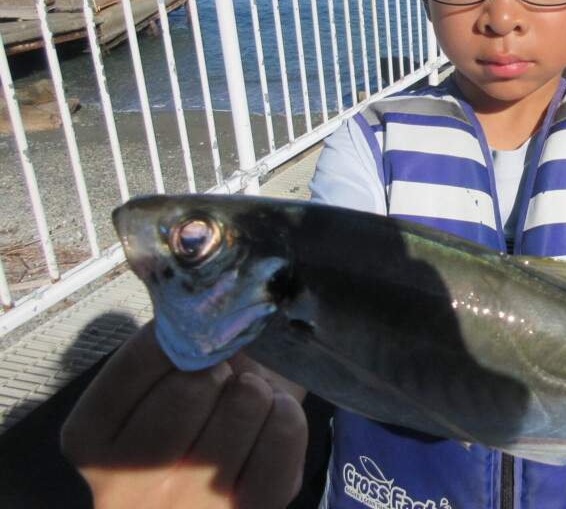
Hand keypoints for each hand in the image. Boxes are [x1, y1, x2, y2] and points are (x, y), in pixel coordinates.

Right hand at [61, 322, 307, 508]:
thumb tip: (168, 268)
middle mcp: (128, 484)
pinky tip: (274, 418)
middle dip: (220, 369)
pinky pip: (283, 434)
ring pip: (244, 404)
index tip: (194, 345)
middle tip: (223, 383)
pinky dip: (287, 414)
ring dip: (257, 391)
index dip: (182, 337)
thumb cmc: (196, 411)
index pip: (141, 358)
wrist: (230, 477)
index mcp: (91, 439)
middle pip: (194, 384)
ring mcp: (189, 506)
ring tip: (246, 405)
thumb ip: (163, 331)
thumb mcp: (164, 374)